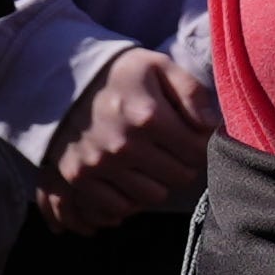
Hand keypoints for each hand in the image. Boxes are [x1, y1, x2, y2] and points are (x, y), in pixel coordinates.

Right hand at [44, 44, 212, 230]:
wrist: (63, 79)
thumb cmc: (121, 73)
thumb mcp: (160, 67)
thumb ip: (192, 93)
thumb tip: (211, 125)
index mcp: (148, 116)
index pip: (196, 150)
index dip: (202, 144)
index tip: (195, 137)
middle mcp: (124, 146)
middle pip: (178, 176)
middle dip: (184, 164)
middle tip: (176, 151)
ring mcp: (99, 165)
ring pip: (152, 197)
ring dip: (160, 183)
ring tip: (155, 164)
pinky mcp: (78, 178)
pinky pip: (117, 207)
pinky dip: (130, 200)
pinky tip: (133, 180)